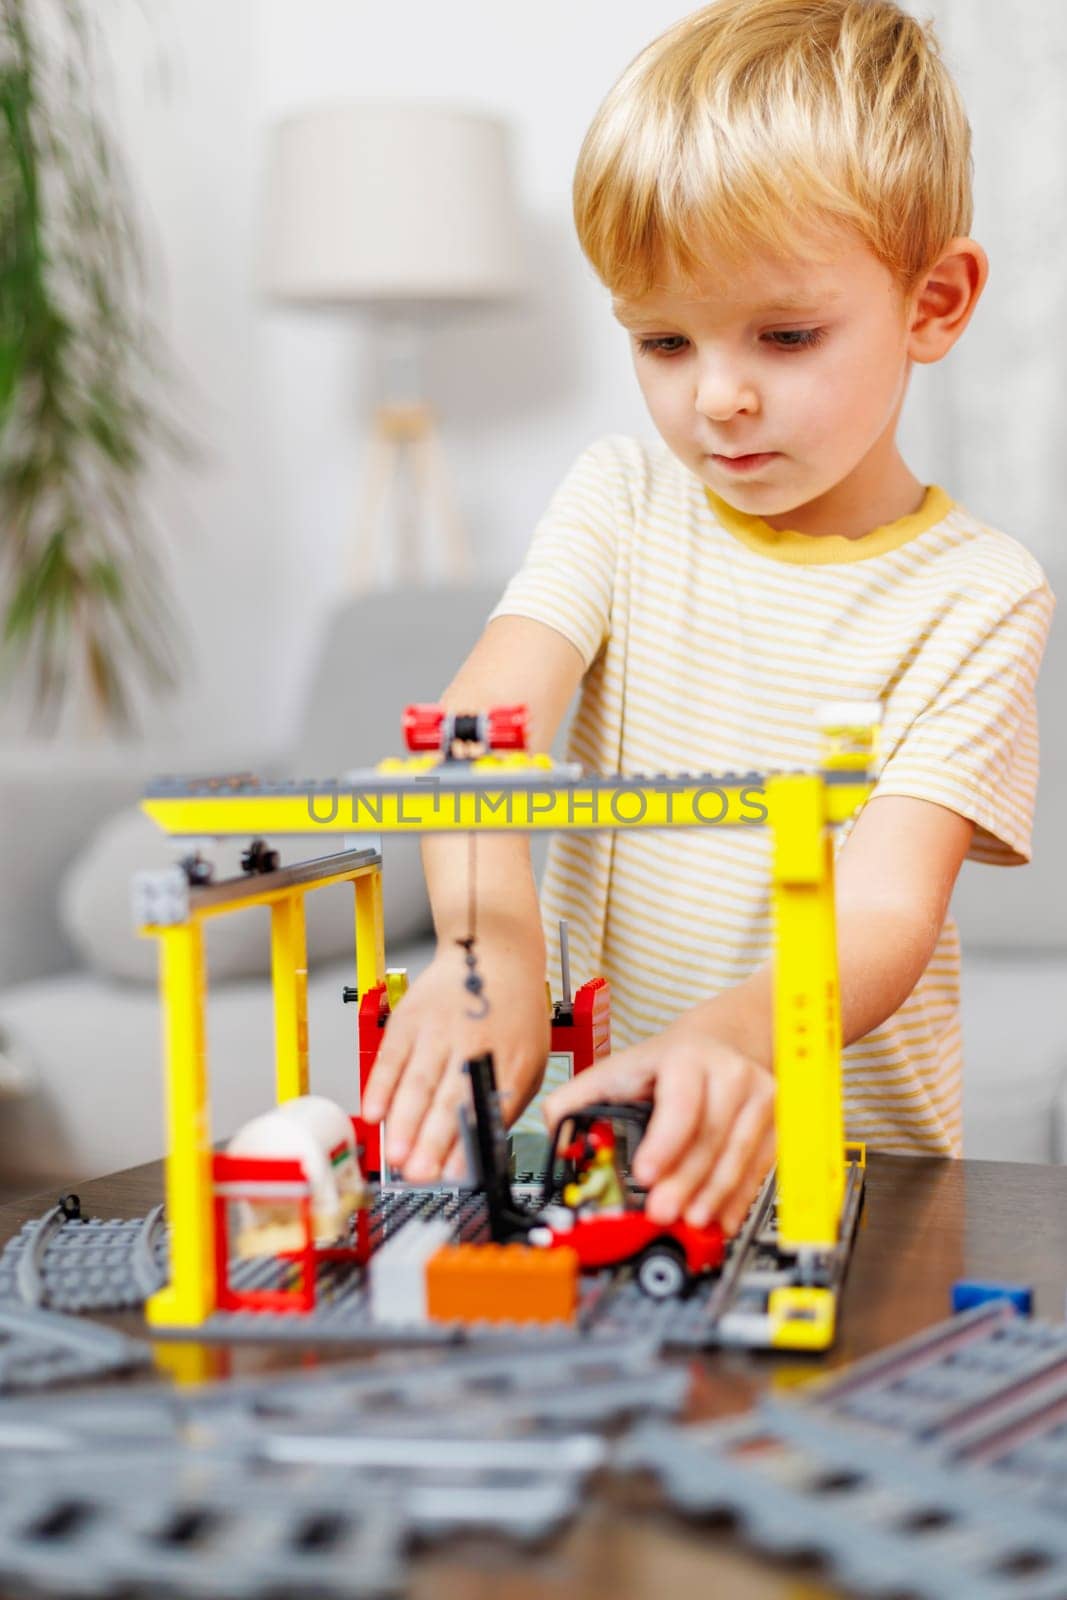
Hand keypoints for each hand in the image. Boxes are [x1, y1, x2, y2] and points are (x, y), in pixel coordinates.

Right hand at [361, 939, 549, 1182]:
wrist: (494, 952)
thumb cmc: (513, 1012)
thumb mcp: (529, 1058)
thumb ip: (507, 1101)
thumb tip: (484, 1148)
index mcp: (512, 1059)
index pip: (487, 1109)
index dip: (469, 1144)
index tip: (455, 1175)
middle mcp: (475, 1044)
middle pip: (450, 1097)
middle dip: (433, 1140)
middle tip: (420, 1174)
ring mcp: (440, 1030)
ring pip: (419, 1082)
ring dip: (405, 1122)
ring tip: (397, 1156)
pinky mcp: (411, 1018)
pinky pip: (391, 1057)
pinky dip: (379, 1086)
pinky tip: (373, 1113)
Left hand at [542, 1006, 774, 1235]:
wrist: (721, 1043)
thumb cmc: (665, 1065)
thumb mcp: (618, 1070)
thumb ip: (578, 1101)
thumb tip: (553, 1134)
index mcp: (685, 1058)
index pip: (680, 1102)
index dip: (665, 1142)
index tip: (645, 1175)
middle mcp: (728, 1072)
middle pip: (709, 1136)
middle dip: (685, 1182)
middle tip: (662, 1214)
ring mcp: (759, 1094)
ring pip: (738, 1153)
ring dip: (715, 1195)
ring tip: (693, 1222)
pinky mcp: (778, 1119)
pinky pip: (760, 1164)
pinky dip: (740, 1195)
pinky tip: (722, 1217)